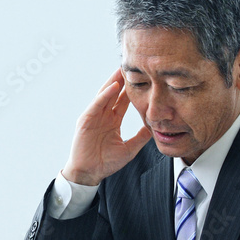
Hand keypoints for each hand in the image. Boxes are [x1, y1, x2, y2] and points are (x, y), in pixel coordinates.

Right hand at [61, 68, 151, 185]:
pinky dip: (104, 95)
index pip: (123, 101)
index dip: (131, 90)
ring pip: (104, 95)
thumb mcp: (129, 149)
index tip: (142, 79)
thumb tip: (153, 129)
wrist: (89, 173)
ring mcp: (93, 117)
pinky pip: (96, 105)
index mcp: (112, 121)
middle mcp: (103, 116)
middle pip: (114, 94)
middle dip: (122, 80)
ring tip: (122, 70)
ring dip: (113, 82)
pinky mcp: (85, 120)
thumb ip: (140, 138)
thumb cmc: (105, 163)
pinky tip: (113, 86)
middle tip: (132, 66)